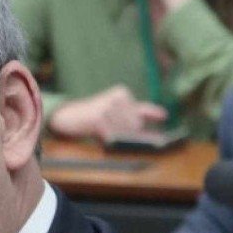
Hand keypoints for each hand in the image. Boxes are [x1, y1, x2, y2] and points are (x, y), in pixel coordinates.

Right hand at [47, 86, 166, 140]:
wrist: (67, 117)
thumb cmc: (95, 117)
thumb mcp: (118, 111)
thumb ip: (140, 112)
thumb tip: (164, 115)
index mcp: (122, 93)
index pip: (142, 110)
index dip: (152, 115)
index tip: (164, 116)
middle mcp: (116, 97)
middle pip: (135, 125)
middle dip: (126, 133)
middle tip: (109, 129)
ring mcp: (107, 106)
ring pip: (124, 132)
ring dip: (115, 137)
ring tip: (101, 129)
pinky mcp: (98, 117)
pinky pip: (112, 136)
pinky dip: (107, 140)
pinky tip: (98, 132)